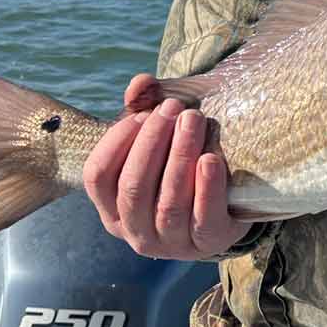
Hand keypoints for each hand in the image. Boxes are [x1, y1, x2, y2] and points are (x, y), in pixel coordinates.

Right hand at [83, 76, 249, 258]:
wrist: (229, 197)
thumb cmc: (182, 160)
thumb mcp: (161, 133)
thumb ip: (146, 104)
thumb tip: (139, 84)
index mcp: (112, 207)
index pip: (97, 176)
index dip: (116, 141)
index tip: (142, 113)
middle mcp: (136, 231)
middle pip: (133, 188)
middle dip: (153, 142)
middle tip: (174, 107)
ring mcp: (171, 243)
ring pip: (169, 203)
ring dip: (180, 156)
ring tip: (194, 120)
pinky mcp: (208, 243)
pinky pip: (204, 219)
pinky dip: (207, 188)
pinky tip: (211, 158)